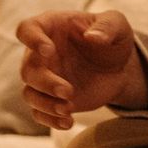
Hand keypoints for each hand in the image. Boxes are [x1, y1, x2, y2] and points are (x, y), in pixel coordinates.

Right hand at [15, 8, 147, 128]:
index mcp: (51, 27)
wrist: (119, 68)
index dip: (31, 39)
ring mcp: (44, 78)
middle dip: (46, 83)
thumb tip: (93, 37)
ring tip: (68, 109)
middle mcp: (40, 54)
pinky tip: (68, 123)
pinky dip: (50, 120)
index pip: (27, 29)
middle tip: (68, 91)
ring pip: (29, 93)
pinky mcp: (50, 99)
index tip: (48, 50)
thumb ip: (107, 26)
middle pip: (27, 69)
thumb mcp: (117, 24)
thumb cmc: (112, 39)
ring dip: (46, 104)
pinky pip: (39, 113)